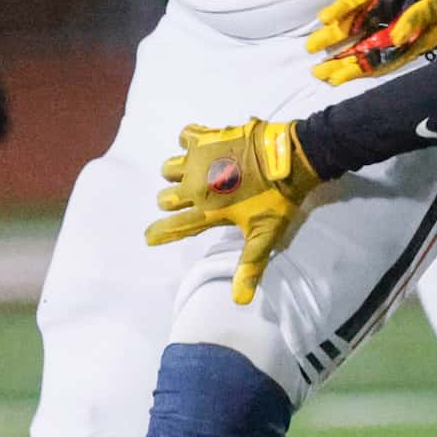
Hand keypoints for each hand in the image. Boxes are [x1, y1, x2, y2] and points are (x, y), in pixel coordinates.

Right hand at [146, 118, 321, 305]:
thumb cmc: (277, 199)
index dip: (159, 234)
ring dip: (176, 173)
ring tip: (194, 174)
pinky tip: (199, 147)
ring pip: (169, 168)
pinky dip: (188, 141)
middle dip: (172, 201)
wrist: (288, 158)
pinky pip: (184, 136)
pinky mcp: (207, 137)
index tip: (148, 237)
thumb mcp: (265, 235)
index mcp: (209, 211)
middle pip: (166, 197)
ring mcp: (199, 159)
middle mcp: (196, 186)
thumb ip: (250, 265)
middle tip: (189, 200)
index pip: (175, 227)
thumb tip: (240, 300)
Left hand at [305, 0, 436, 84]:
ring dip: (336, 37)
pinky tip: (326, 17)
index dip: (360, 70)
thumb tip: (393, 39)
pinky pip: (359, 0)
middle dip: (341, 60)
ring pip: (357, 26)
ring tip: (312, 46)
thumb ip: (419, 19)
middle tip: (317, 71)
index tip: (336, 79)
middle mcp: (399, 27)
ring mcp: (390, 6)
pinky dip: (343, 8)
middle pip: (364, 48)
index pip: (383, 60)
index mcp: (416, 39)